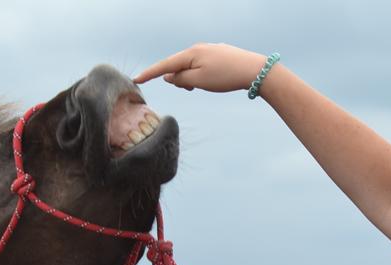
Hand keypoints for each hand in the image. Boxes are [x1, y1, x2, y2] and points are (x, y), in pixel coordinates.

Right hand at [134, 43, 272, 93]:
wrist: (253, 70)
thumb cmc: (225, 76)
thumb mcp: (199, 81)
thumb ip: (181, 79)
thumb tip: (170, 77)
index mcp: (190, 54)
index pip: (165, 65)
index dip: (150, 74)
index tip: (136, 80)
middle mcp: (198, 49)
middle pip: (178, 66)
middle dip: (179, 79)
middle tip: (191, 89)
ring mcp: (209, 50)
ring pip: (190, 67)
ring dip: (191, 79)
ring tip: (204, 86)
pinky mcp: (218, 55)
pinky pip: (202, 66)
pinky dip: (200, 75)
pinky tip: (213, 80)